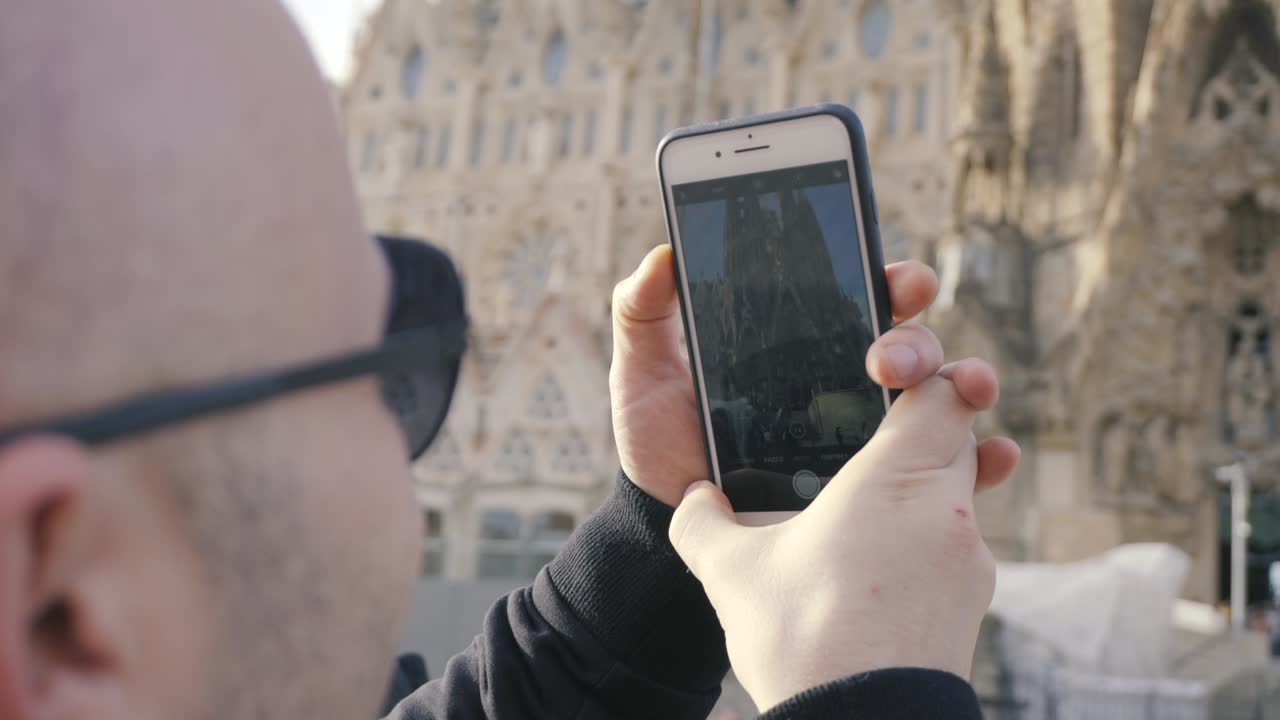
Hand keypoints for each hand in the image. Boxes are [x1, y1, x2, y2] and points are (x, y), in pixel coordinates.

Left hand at [609, 244, 962, 506]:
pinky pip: (944, 469)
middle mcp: (843, 380)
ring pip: (937, 395)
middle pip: (907, 341)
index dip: (889, 277)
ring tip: (965, 393)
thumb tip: (662, 253)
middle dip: (915, 340)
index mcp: (798, 341)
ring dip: (963, 383)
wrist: (667, 524)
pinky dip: (981, 459)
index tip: (898, 280)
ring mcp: (866, 433)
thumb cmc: (658, 440)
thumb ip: (642, 311)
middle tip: (886, 362)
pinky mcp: (879, 488)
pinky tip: (994, 457)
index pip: (857, 294)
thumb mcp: (641, 371)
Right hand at [668, 361, 1019, 711]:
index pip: (944, 390)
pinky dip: (922, 544)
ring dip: (918, 492)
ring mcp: (969, 560)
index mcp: (897, 477)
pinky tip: (871, 571)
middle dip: (914, 432)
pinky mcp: (970, 604)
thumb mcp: (731, 571)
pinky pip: (952, 547)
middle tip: (864, 447)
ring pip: (957, 493)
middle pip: (956, 436)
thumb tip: (694, 501)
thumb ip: (703, 521)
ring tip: (858, 518)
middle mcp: (946, 509)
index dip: (923, 374)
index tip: (887, 379)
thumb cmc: (802, 639)